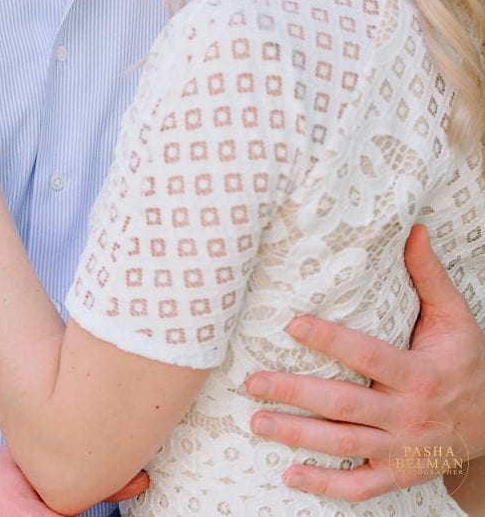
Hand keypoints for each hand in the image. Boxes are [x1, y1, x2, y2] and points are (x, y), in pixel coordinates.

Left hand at [246, 225, 484, 501]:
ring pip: (343, 445)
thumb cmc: (465, 361)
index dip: (330, 341)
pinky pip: (358, 488)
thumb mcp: (455, 318)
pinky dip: (324, 485)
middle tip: (252, 382)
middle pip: (344, 405)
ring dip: (296, 435)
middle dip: (295, 394)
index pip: (367, 357)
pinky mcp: (398, 476)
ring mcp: (402, 451)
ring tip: (256, 422)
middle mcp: (408, 416)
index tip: (292, 325)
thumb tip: (413, 229)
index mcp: (419, 375)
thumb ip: (429, 276)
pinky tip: (289, 475)